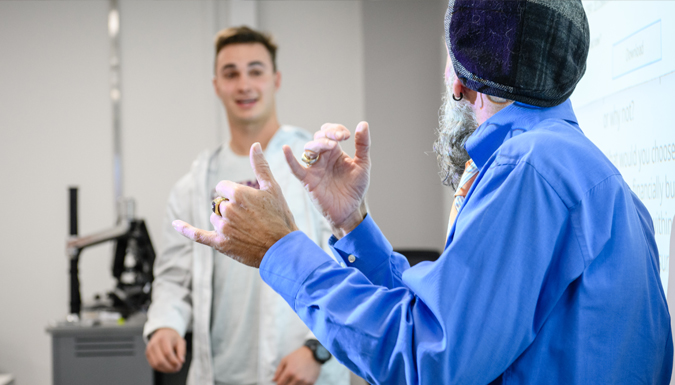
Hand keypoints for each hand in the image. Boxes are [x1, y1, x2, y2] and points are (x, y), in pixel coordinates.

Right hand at [145, 328, 185, 372]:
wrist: (163, 332)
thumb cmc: (172, 338)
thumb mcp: (180, 342)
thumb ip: (181, 351)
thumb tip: (181, 361)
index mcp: (163, 338)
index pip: (167, 352)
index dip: (174, 361)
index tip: (179, 364)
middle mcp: (154, 343)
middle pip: (160, 360)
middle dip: (169, 367)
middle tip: (177, 368)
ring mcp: (149, 349)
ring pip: (156, 364)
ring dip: (165, 369)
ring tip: (173, 369)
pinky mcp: (147, 354)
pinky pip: (153, 365)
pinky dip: (161, 369)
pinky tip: (167, 368)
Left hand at [172, 143, 297, 267]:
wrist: (283, 249)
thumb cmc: (280, 217)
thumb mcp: (272, 188)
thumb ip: (260, 166)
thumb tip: (255, 145)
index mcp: (237, 193)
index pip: (223, 187)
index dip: (235, 194)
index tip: (249, 202)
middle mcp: (227, 209)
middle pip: (219, 203)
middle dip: (232, 208)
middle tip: (251, 218)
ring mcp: (223, 227)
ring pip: (215, 218)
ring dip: (225, 221)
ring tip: (246, 229)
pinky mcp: (220, 243)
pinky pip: (198, 235)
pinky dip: (186, 230)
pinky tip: (176, 224)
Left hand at [273, 346, 320, 384]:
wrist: (313, 353)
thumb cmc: (298, 355)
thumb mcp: (285, 360)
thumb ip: (278, 371)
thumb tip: (274, 380)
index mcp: (290, 372)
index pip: (280, 383)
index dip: (279, 382)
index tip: (281, 380)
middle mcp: (297, 378)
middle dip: (285, 384)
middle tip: (288, 379)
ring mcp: (305, 381)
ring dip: (293, 384)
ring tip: (295, 378)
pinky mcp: (311, 382)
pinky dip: (301, 384)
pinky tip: (301, 379)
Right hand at [283, 121, 369, 237]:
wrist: (351, 210)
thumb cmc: (355, 188)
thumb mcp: (363, 164)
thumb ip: (363, 145)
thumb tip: (363, 124)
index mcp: (335, 152)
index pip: (330, 132)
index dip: (336, 129)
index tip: (346, 136)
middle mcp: (323, 158)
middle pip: (318, 138)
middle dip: (328, 135)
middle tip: (339, 140)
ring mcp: (314, 168)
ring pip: (309, 149)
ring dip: (318, 144)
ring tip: (331, 146)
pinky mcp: (308, 180)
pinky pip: (295, 168)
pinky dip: (289, 159)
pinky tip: (286, 149)